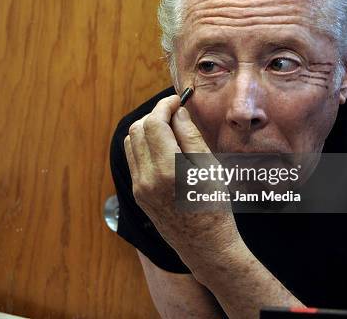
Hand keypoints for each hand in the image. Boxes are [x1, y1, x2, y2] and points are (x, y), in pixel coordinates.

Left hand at [124, 95, 241, 267]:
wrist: (205, 246)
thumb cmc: (215, 206)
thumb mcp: (209, 168)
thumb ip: (190, 137)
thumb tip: (178, 113)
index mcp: (167, 170)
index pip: (154, 123)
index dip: (164, 106)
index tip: (176, 101)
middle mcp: (146, 178)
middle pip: (138, 130)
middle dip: (155, 115)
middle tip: (175, 114)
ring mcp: (139, 187)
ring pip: (131, 143)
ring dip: (147, 130)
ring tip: (169, 130)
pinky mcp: (138, 194)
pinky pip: (133, 159)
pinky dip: (144, 146)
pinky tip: (163, 147)